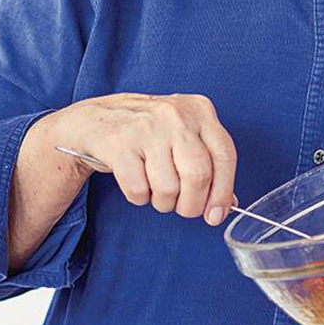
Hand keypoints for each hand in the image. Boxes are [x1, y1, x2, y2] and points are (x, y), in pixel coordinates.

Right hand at [54, 92, 238, 224]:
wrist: (96, 119)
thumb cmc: (149, 133)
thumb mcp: (184, 136)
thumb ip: (209, 164)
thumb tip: (227, 204)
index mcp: (199, 109)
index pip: (224, 155)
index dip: (223, 192)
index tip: (216, 215)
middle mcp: (175, 114)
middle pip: (199, 175)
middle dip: (192, 205)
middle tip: (183, 207)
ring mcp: (146, 127)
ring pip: (168, 188)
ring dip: (163, 202)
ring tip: (155, 189)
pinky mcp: (119, 143)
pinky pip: (138, 190)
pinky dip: (139, 197)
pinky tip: (136, 180)